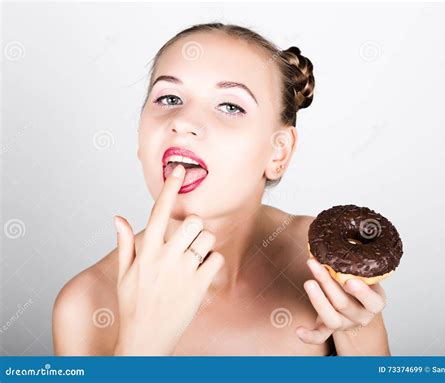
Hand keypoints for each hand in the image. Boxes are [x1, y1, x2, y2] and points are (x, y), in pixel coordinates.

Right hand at [112, 164, 224, 354]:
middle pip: (193, 221)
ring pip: (208, 238)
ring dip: (204, 245)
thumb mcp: (125, 274)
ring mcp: (184, 271)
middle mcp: (166, 257)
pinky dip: (212, 263)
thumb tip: (118, 217)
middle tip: (187, 242)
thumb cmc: (133, 305)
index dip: (169, 188)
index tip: (178, 169)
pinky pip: (217, 259)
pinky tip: (200, 274)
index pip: (159, 211)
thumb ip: (125, 243)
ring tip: (192, 261)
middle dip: (194, 228)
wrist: (146, 340)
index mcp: (146, 251)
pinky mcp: (200, 285)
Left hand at [296, 257, 386, 344]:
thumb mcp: (365, 273)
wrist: (358, 307)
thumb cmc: (360, 282)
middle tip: (317, 266)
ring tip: (308, 282)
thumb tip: (343, 233)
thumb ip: (356, 260)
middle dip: (328, 284)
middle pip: (344, 304)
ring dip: (318, 300)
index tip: (350, 281)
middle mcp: (360, 316)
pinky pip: (320, 337)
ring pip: (331, 319)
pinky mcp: (330, 329)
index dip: (361, 292)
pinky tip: (298, 330)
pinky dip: (309, 336)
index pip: (372, 301)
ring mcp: (345, 324)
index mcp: (374, 302)